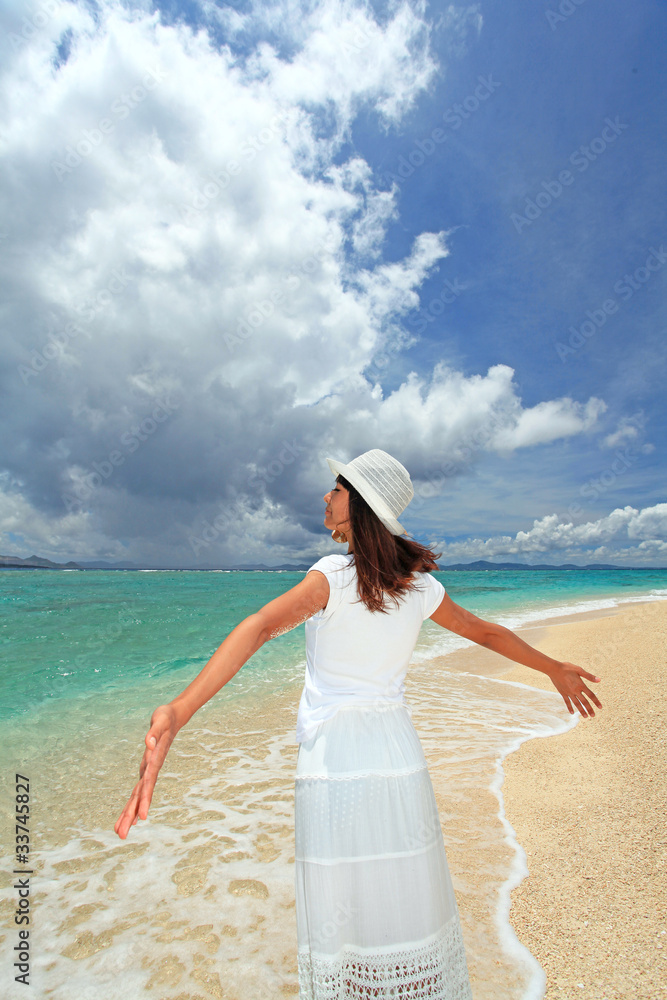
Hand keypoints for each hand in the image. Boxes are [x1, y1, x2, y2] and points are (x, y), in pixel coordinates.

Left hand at [114, 704, 179, 838]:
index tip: (142, 817)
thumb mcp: (160, 721)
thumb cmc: (166, 718)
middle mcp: (152, 769)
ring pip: (138, 795)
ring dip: (129, 814)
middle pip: (140, 795)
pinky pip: (138, 789)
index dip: (144, 800)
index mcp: (155, 761)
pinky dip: (133, 802)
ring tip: (120, 832)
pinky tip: (131, 815)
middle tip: (121, 835)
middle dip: (131, 814)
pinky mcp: (146, 768)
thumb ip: (154, 732)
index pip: (148, 784)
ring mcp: (149, 770)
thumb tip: (148, 743)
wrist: (173, 717)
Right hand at [547, 661, 601, 717]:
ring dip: (581, 711)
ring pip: (576, 704)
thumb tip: (599, 680)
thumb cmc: (567, 668)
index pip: (591, 695)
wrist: (554, 669)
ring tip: (585, 717)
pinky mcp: (563, 693)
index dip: (596, 701)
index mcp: (581, 685)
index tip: (600, 707)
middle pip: (584, 702)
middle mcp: (575, 691)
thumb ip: (589, 676)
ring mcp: (569, 693)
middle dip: (589, 709)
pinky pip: (567, 702)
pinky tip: (572, 713)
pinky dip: (570, 708)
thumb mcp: (579, 670)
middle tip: (593, 715)